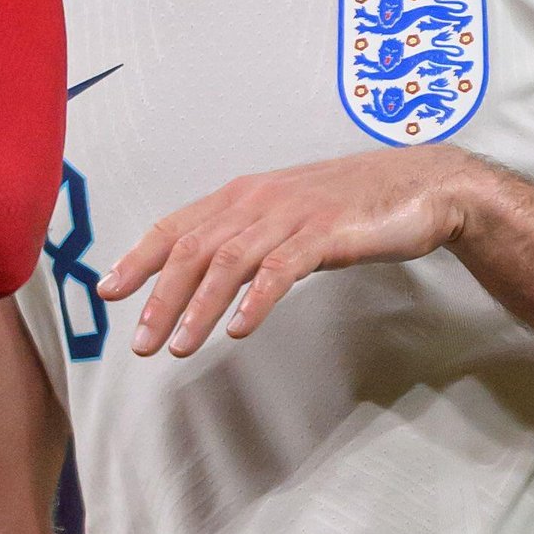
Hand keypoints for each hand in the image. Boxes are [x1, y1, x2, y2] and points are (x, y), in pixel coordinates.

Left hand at [98, 147, 479, 357]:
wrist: (424, 186)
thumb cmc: (356, 205)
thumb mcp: (291, 216)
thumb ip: (252, 239)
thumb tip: (213, 277)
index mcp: (245, 194)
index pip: (177, 226)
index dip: (139, 259)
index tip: (109, 293)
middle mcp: (259, 199)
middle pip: (194, 250)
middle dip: (161, 298)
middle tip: (141, 343)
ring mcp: (292, 214)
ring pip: (229, 261)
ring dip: (198, 307)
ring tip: (179, 347)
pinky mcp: (326, 233)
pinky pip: (281, 269)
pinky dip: (255, 300)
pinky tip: (239, 328)